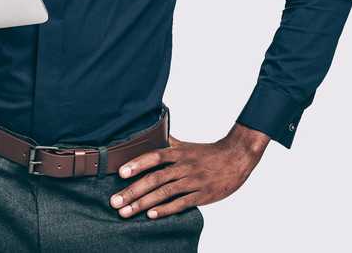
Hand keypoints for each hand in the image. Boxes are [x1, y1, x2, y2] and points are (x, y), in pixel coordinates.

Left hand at [108, 125, 269, 219]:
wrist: (237, 158)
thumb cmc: (208, 153)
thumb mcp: (187, 145)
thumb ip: (168, 143)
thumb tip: (150, 135)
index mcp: (179, 152)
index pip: (155, 156)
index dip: (138, 164)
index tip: (121, 173)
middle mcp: (184, 166)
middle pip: (155, 178)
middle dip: (133, 191)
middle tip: (115, 202)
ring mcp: (193, 181)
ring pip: (165, 193)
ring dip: (144, 204)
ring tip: (127, 212)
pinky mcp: (203, 195)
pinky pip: (182, 203)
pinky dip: (166, 210)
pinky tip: (152, 216)